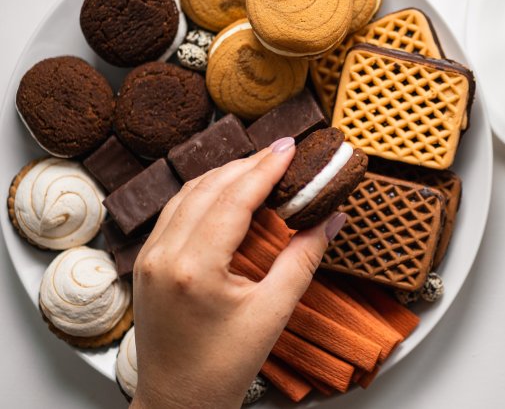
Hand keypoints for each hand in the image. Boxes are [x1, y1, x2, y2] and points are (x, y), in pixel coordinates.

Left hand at [130, 138, 345, 408]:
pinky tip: (230, 194)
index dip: (266, 168)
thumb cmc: (222, 368)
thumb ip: (302, 260)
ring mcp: (150, 258)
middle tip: (284, 153)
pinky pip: (175, 212)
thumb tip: (330, 220)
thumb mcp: (273, 313)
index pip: (234, 198)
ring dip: (225, 176)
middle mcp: (164, 255)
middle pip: (208, 187)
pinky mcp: (147, 264)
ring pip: (187, 194)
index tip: (291, 148)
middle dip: (248, 165)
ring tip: (262, 167)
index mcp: (194, 268)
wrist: (177, 402)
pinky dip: (206, 195)